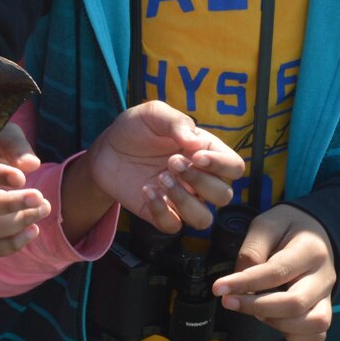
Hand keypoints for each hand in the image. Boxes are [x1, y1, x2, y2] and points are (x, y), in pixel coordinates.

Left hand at [85, 101, 241, 232]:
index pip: (234, 167)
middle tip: (171, 162)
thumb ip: (176, 121)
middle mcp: (199, 180)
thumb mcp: (153, 114)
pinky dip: (161, 211)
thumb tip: (195, 141)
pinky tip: (146, 190)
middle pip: (223, 196)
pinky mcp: (161, 213)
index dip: (222, 165)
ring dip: (185, 201)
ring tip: (161, 179)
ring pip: (204, 218)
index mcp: (206, 153)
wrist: (105, 150)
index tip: (197, 156)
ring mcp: (181, 199)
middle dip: (200, 181)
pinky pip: (173, 226)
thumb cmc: (135, 129)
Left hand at [213, 204, 336, 340]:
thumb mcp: (266, 224)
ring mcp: (327, 296)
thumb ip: (253, 249)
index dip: (245, 283)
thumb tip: (240, 280)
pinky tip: (273, 320)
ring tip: (255, 310)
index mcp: (310, 250)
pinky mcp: (325, 309)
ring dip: (277, 323)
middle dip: (256, 307)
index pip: (277, 272)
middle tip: (228, 302)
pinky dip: (294, 334)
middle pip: (296, 303)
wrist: (317, 231)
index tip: (218, 288)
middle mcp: (324, 276)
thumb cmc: (288, 227)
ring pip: (313, 323)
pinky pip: (317, 333)